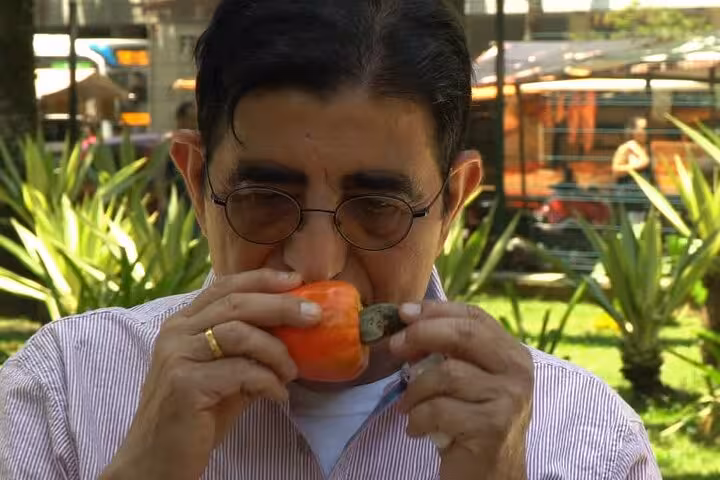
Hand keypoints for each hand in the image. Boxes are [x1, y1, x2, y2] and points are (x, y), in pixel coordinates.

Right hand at [100, 269, 320, 479]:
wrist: (156, 461)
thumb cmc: (196, 416)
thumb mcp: (224, 373)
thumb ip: (248, 350)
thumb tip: (295, 330)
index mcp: (182, 323)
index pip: (224, 286)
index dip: (262, 280)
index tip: (296, 280)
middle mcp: (176, 333)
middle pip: (236, 303)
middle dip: (281, 305)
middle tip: (314, 315)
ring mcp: (177, 357)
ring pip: (240, 333)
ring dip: (277, 351)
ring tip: (292, 372)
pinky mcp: (185, 384)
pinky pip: (241, 372)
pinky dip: (269, 382)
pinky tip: (278, 397)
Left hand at [389, 301, 533, 479]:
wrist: (491, 476)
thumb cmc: (471, 422)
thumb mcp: (466, 380)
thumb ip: (448, 351)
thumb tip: (406, 321)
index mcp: (512, 353)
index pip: (474, 316)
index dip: (436, 310)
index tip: (404, 313)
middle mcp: (517, 372)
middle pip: (463, 335)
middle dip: (421, 335)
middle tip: (395, 348)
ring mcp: (508, 399)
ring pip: (446, 374)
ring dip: (415, 390)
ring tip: (408, 406)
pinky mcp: (492, 427)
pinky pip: (439, 410)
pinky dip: (417, 418)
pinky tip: (417, 428)